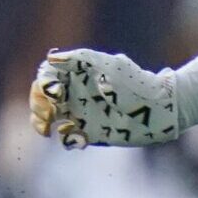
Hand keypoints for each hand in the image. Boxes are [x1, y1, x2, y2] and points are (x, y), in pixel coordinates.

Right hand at [30, 49, 180, 148]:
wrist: (160, 110)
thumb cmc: (136, 83)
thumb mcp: (110, 66)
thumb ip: (80, 60)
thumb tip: (51, 58)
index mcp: (77, 73)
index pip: (47, 75)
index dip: (43, 84)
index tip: (54, 92)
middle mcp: (75, 92)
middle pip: (41, 97)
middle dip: (38, 105)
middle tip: (48, 114)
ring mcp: (80, 113)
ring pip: (48, 118)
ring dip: (41, 123)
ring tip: (48, 129)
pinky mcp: (88, 133)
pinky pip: (68, 138)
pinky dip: (66, 139)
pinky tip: (78, 139)